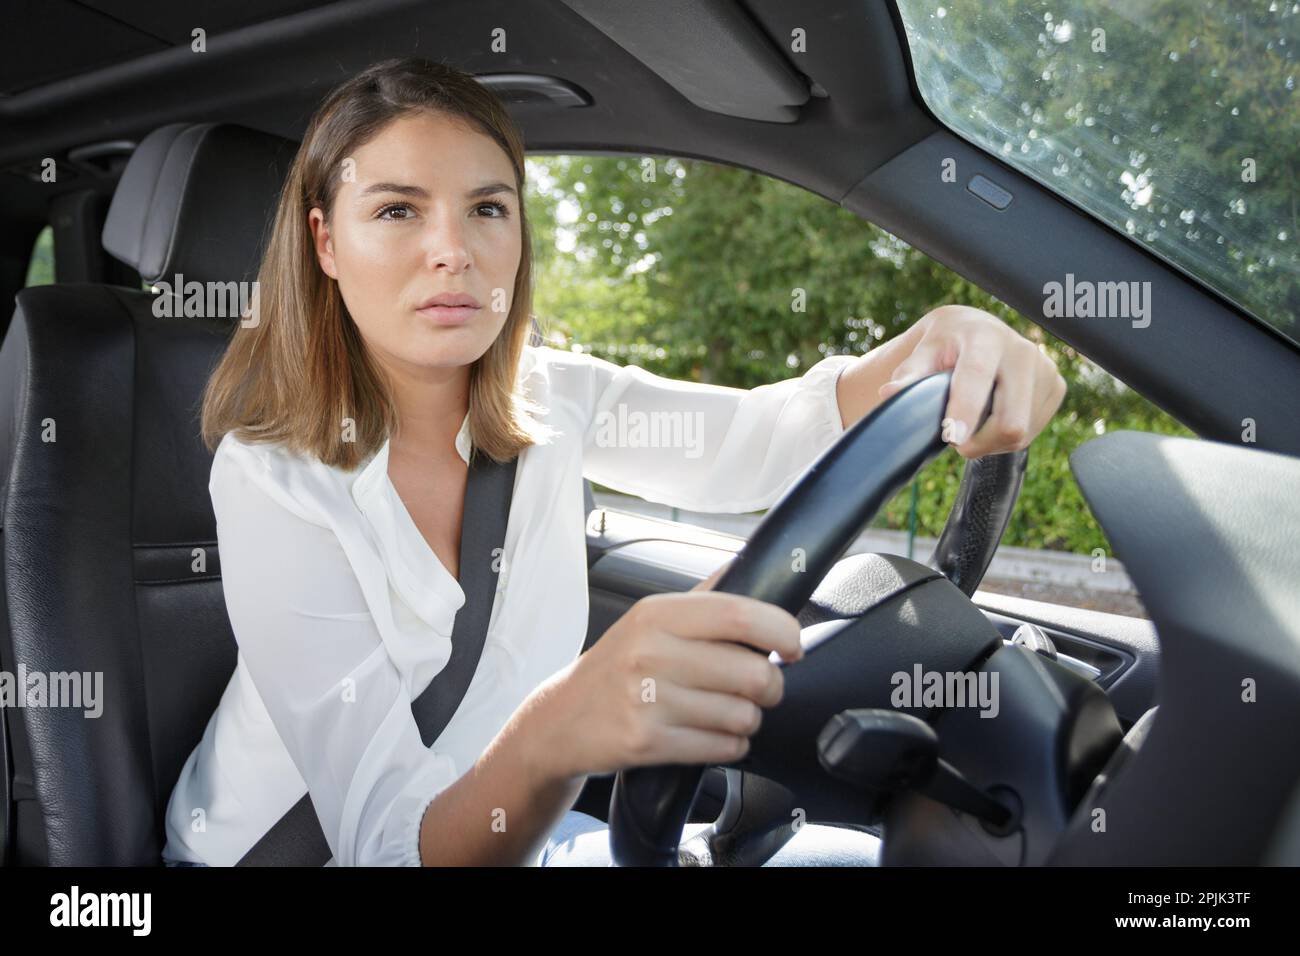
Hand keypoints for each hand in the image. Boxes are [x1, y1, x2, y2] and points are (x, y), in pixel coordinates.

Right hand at [532, 557, 801, 781]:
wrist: (561, 720)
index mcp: (657, 614)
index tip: (793, 644)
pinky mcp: (647, 743)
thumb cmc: (616, 667)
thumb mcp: (648, 620)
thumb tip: (749, 564)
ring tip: (729, 712)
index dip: (782, 631)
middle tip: (763, 687)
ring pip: (742, 716)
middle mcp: (650, 653)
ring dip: (748, 720)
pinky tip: (714, 734)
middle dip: (772, 687)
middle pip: (753, 673)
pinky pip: (721, 747)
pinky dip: (730, 745)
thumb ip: (702, 597)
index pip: (740, 615)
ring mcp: (647, 700)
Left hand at [877, 305, 1066, 458]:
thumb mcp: (924, 353)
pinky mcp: (1057, 387)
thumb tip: (889, 393)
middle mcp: (1022, 350)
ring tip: (973, 420)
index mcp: (985, 337)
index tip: (953, 438)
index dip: (966, 409)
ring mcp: (1045, 369)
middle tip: (954, 438)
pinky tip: (994, 415)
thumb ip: (908, 375)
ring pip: (1020, 433)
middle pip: (1010, 420)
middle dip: (977, 441)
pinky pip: (1031, 433)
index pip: (978, 377)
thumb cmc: (946, 344)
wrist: (978, 330)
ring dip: (990, 441)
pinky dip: (1006, 437)